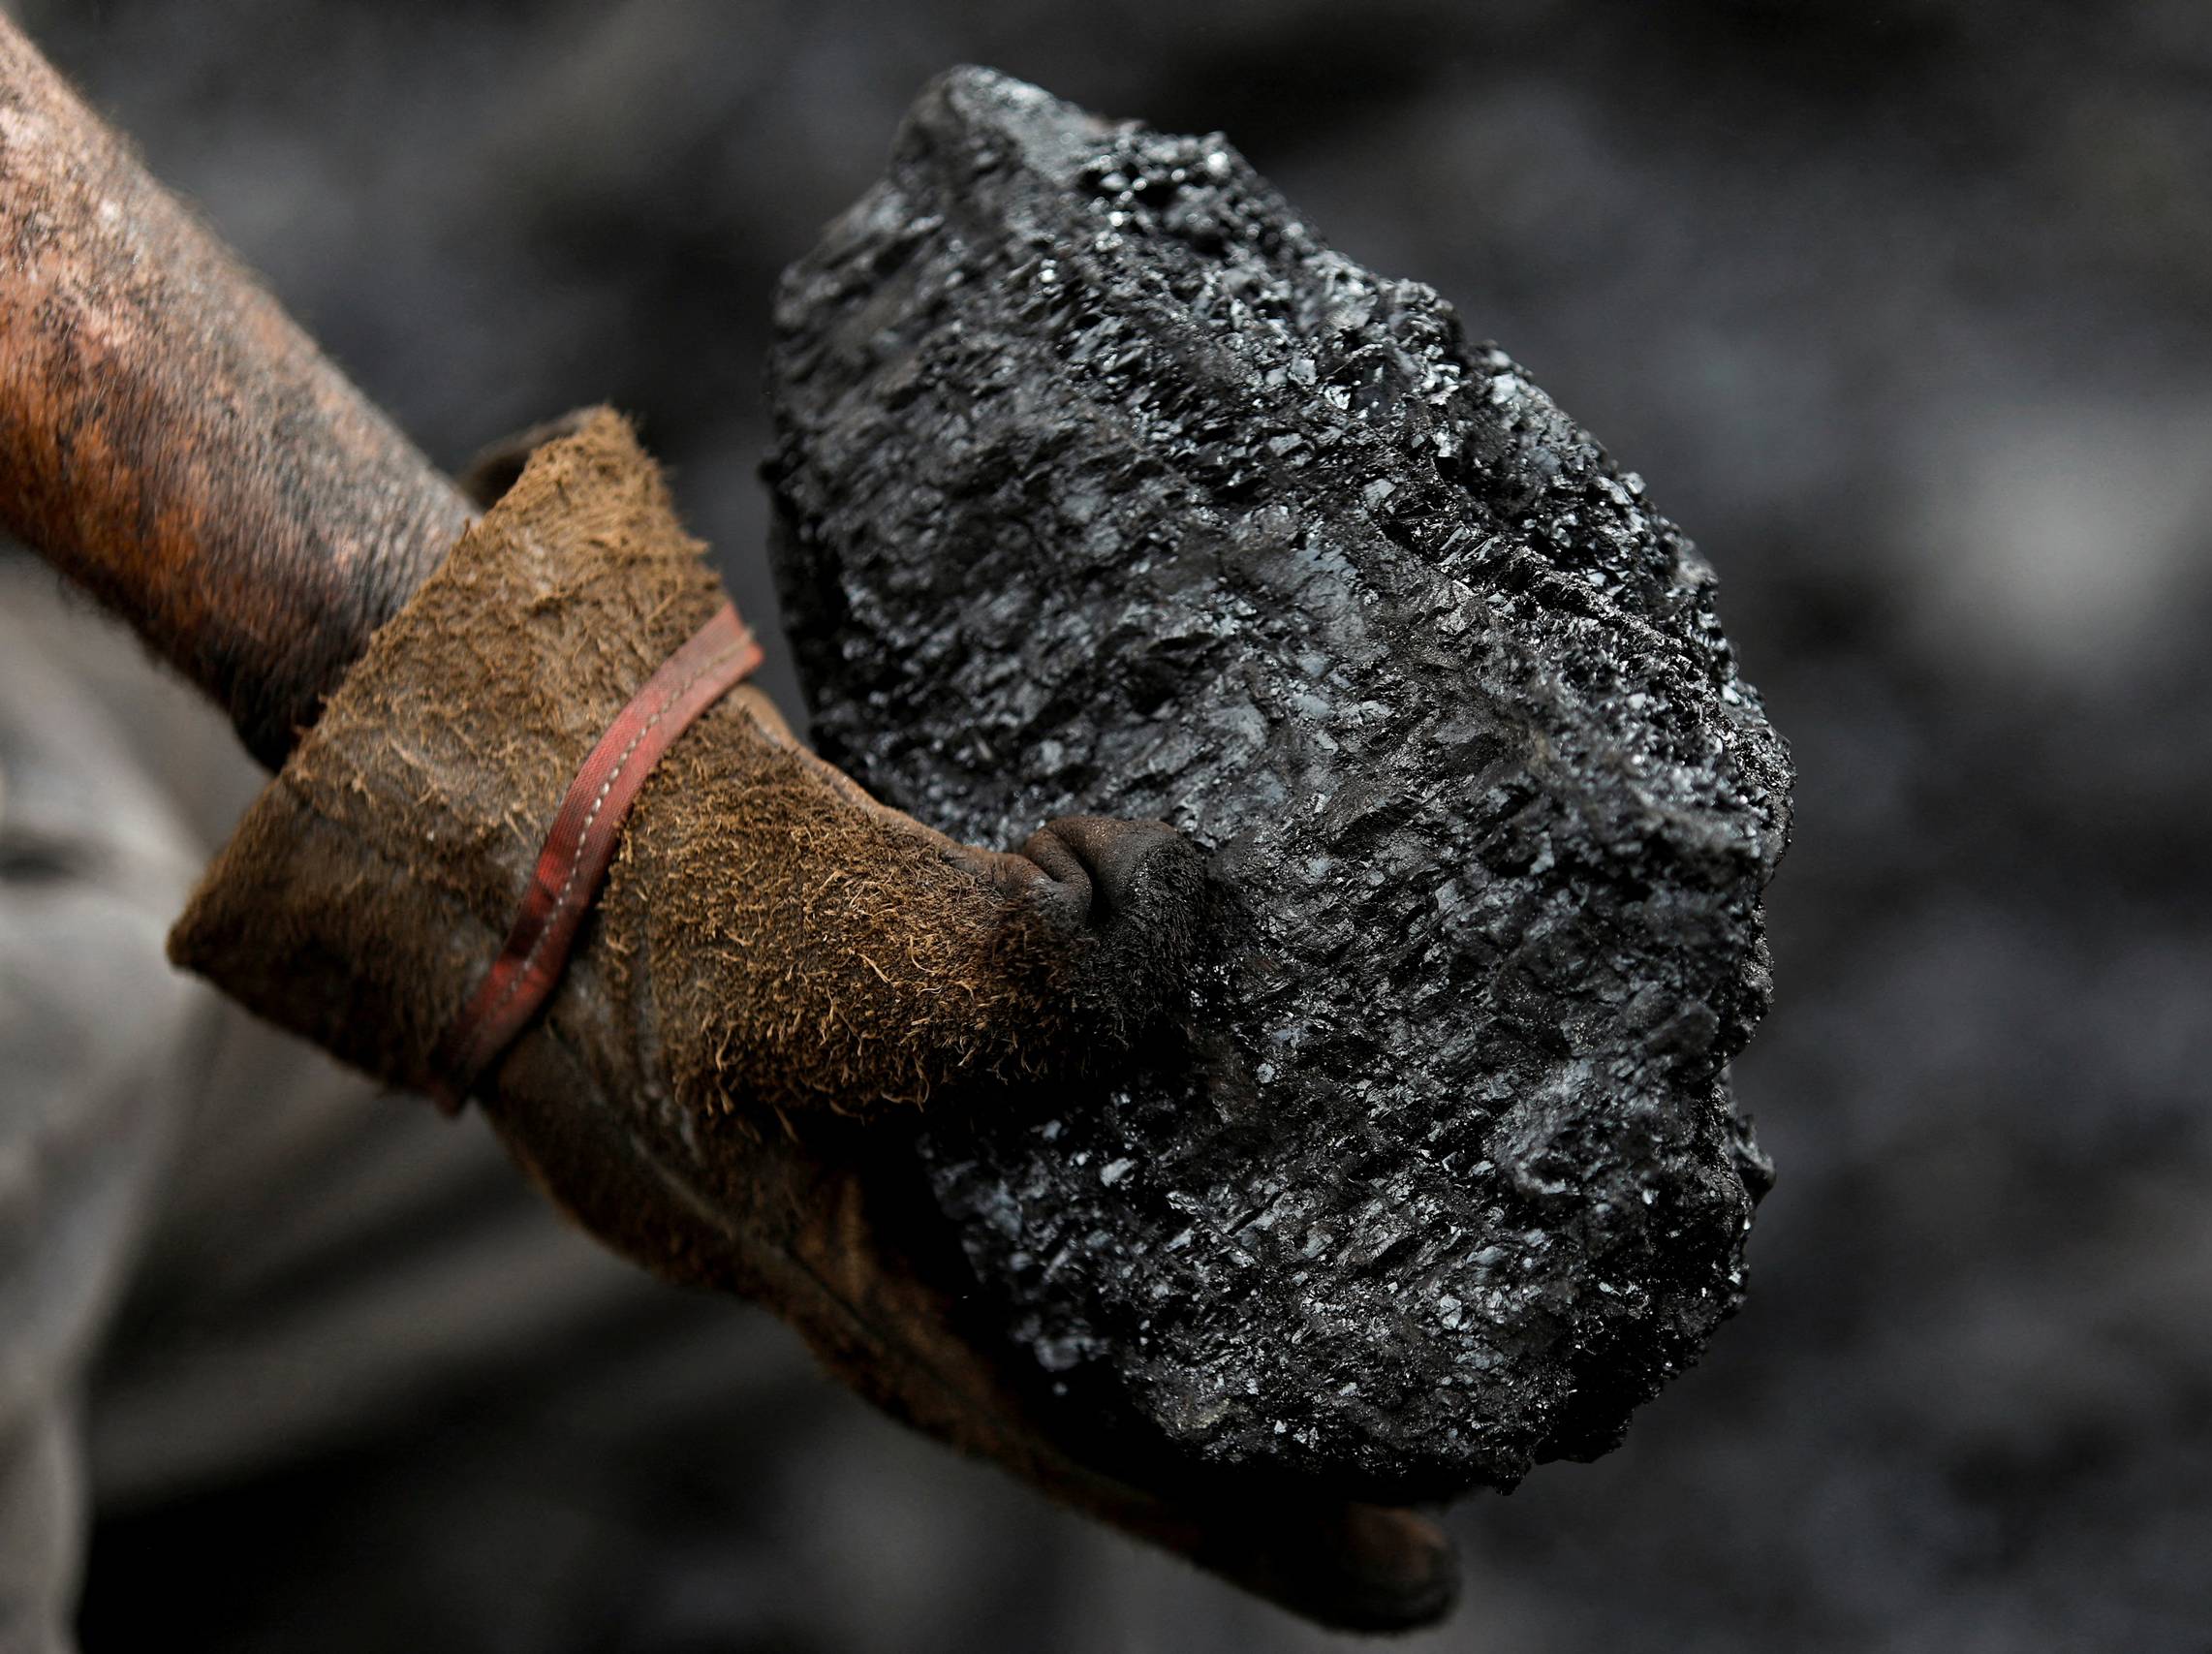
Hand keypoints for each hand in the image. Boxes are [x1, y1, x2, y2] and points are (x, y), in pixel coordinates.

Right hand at [171, 411, 1456, 1629]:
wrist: (484, 777)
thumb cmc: (628, 881)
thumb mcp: (825, 935)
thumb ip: (1019, 968)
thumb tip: (1175, 919)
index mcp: (836, 1268)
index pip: (1070, 1434)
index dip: (1245, 1516)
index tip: (1414, 1583)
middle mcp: (842, 1243)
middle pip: (1061, 1381)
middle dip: (1222, 1438)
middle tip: (1402, 1470)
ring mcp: (827, 1160)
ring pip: (1031, 1265)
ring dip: (1164, 1295)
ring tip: (1326, 1293)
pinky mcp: (831, 1065)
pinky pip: (1001, 1144)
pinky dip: (1101, 1150)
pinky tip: (1187, 1103)